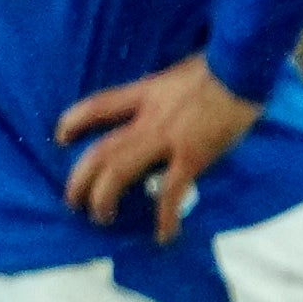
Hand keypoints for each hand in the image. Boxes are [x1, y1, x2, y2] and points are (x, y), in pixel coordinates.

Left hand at [57, 51, 262, 242]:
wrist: (242, 66)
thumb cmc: (218, 66)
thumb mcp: (176, 73)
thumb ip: (163, 92)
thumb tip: (162, 102)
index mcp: (143, 94)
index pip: (96, 107)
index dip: (73, 123)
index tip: (60, 139)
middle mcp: (147, 118)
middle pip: (100, 151)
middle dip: (80, 178)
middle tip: (72, 199)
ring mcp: (167, 139)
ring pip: (120, 172)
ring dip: (104, 198)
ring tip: (100, 216)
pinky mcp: (192, 157)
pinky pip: (171, 192)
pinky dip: (165, 217)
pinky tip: (162, 236)